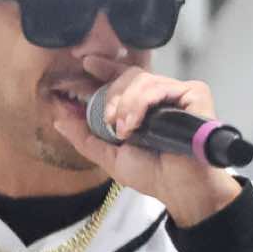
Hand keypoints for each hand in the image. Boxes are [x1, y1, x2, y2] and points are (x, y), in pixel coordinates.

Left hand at [52, 56, 242, 226]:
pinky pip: (162, 86)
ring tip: (123, 129)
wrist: (177, 188)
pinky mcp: (194, 94)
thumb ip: (84, 137)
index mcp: (143, 106)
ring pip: (143, 79)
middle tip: (108, 119)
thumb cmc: (151, 174)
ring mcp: (179, 94)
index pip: (124, 77)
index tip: (86, 63)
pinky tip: (136, 124)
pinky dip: (142, 103)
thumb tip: (58, 120)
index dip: (106, 67)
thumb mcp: (109, 156)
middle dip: (112, 94)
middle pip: (131, 74)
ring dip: (125, 104)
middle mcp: (162, 96)